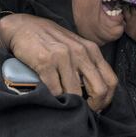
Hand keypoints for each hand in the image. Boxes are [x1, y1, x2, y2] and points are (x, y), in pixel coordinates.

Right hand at [0, 13, 117, 111]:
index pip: (111, 80)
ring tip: (66, 103)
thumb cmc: (51, 39)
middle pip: (99, 89)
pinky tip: (53, 96)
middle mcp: (81, 52)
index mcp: (91, 50)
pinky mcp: (46, 62)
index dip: (107, 99)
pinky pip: (55, 90)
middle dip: (94, 106)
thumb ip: (88, 63)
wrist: (24, 26)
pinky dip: (55, 98)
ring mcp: (64, 56)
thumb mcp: (76, 46)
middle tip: (84, 110)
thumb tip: (97, 89)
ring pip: (76, 93)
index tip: (97, 106)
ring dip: (71, 103)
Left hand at [123, 6, 135, 44]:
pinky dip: (123, 17)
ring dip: (125, 9)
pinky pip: (123, 20)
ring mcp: (129, 21)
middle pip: (131, 8)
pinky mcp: (126, 26)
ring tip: (125, 8)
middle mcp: (134, 16)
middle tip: (130, 5)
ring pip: (125, 12)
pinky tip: (122, 16)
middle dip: (131, 6)